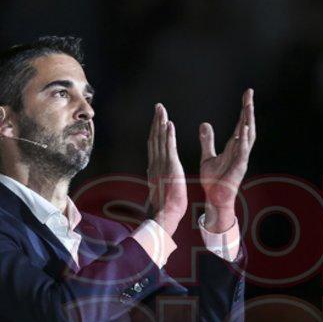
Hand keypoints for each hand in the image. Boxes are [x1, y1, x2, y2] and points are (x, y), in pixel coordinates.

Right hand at [145, 103, 186, 234]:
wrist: (165, 214)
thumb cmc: (164, 205)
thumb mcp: (158, 187)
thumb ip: (155, 177)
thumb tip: (151, 171)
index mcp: (154, 167)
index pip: (154, 145)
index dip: (155, 130)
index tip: (156, 119)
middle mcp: (156, 163)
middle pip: (154, 138)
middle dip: (156, 121)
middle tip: (158, 107)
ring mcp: (162, 164)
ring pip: (160, 140)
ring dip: (161, 123)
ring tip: (162, 110)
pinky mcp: (171, 167)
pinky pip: (169, 148)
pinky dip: (168, 135)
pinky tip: (169, 124)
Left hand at [199, 89, 256, 232]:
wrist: (215, 199)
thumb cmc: (214, 180)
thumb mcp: (208, 156)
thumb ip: (207, 141)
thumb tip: (205, 124)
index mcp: (234, 146)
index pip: (240, 123)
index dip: (244, 109)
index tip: (247, 94)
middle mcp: (240, 150)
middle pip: (247, 125)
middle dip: (248, 109)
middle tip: (249, 93)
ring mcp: (241, 158)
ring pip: (248, 136)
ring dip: (248, 121)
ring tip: (248, 106)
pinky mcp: (239, 167)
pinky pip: (242, 151)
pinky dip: (243, 140)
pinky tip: (242, 129)